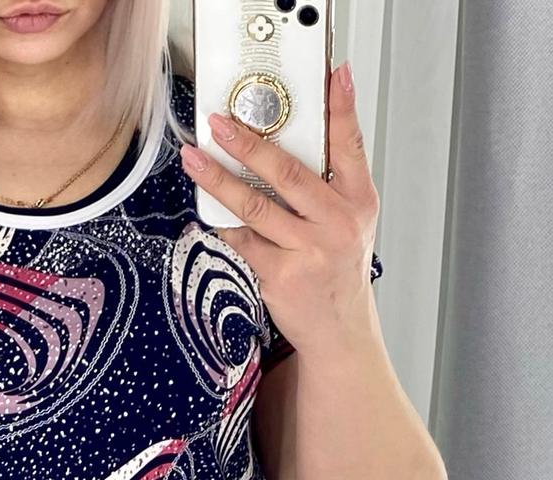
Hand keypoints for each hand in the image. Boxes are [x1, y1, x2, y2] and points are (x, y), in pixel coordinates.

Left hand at [180, 61, 380, 359]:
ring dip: (218, 180)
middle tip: (219, 124)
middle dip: (248, 144)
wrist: (340, 330)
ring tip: (194, 160)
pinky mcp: (280, 276)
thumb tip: (298, 137)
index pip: (351, 146)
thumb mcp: (351, 220)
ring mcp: (307, 251)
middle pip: (287, 173)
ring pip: (254, 207)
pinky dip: (219, 223)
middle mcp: (336, 224)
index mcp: (358, 202)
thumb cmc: (338, 269)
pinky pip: (241, 241)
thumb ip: (332, 180)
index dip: (343, 109)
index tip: (334, 76)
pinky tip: (202, 208)